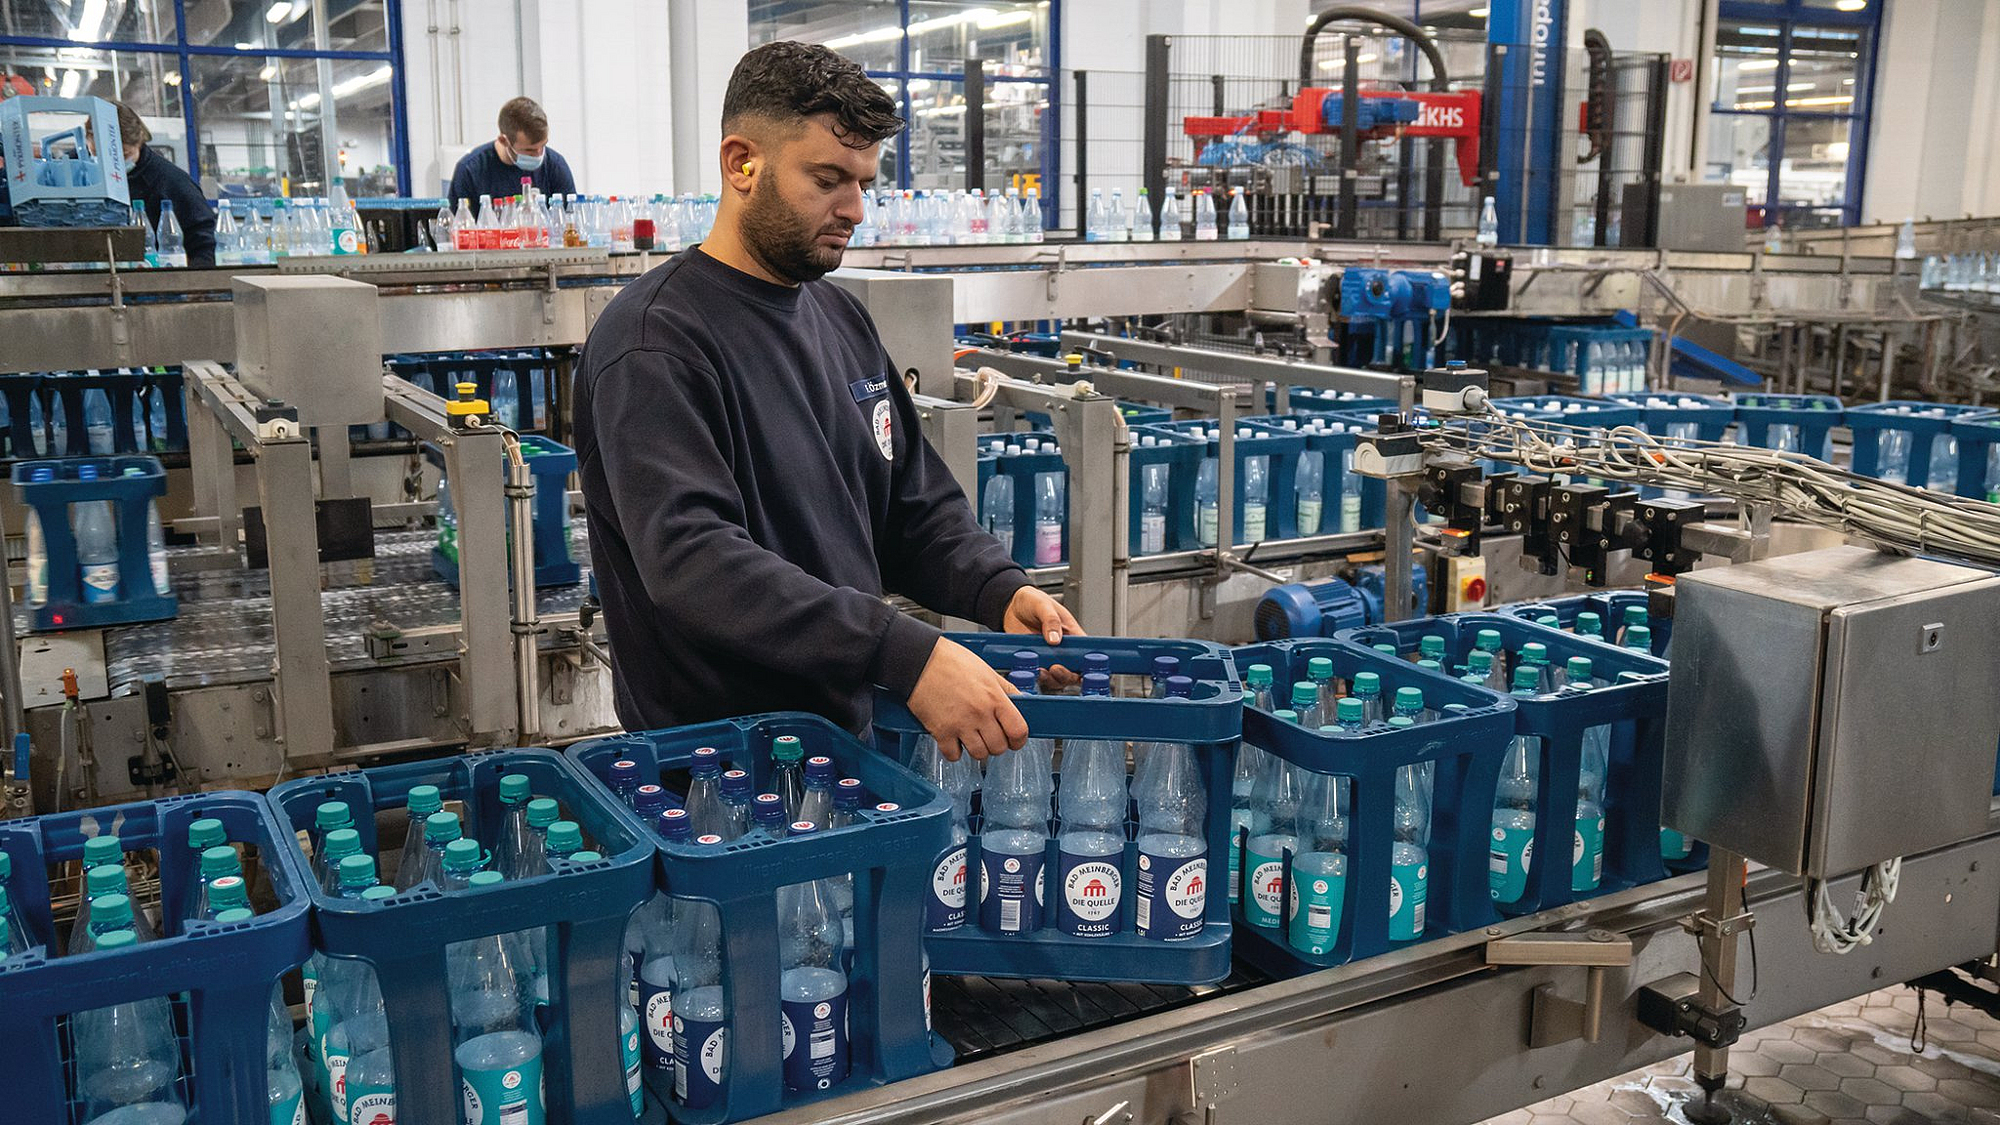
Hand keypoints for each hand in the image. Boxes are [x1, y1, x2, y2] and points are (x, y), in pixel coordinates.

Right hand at [908, 636, 1027, 761]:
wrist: (920, 660)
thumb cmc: (951, 661)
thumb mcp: (987, 670)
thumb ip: (1006, 689)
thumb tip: (1021, 702)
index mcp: (994, 697)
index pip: (1018, 731)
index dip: (1019, 740)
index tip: (1014, 740)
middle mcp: (979, 713)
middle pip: (999, 747)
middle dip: (997, 744)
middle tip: (990, 735)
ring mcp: (960, 724)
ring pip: (979, 754)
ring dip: (977, 749)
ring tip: (972, 737)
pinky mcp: (940, 731)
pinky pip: (954, 755)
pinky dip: (955, 751)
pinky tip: (954, 739)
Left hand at [1003, 586, 1084, 689]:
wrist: (1010, 605)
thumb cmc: (1032, 600)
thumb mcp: (1043, 605)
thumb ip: (1051, 620)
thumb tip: (1056, 639)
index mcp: (1072, 633)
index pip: (1085, 653)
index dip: (1087, 665)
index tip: (1081, 671)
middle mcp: (1062, 648)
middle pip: (1073, 670)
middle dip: (1066, 674)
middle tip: (1056, 668)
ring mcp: (1048, 656)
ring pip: (1056, 677)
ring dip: (1051, 678)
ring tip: (1042, 670)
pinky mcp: (1034, 660)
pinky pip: (1038, 675)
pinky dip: (1036, 676)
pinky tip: (1031, 670)